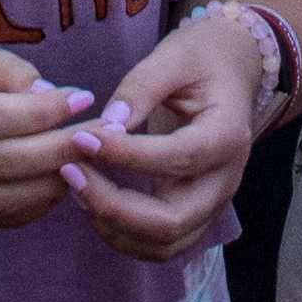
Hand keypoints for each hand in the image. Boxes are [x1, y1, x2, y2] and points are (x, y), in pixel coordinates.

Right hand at [0, 37, 95, 227]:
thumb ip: (5, 70)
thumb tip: (51, 96)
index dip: (43, 112)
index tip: (83, 97)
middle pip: (3, 161)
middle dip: (59, 150)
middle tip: (100, 136)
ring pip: (2, 198)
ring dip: (52, 184)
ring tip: (87, 162)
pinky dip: (32, 206)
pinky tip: (59, 185)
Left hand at [59, 8, 271, 259]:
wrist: (230, 71)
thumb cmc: (202, 59)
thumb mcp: (174, 56)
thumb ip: (141, 87)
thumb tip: (106, 125)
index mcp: (227, 136)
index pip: (178, 159)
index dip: (126, 155)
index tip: (82, 138)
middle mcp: (225, 181)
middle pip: (172, 221)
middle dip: (114, 206)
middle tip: (70, 172)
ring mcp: (212, 204)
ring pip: (164, 244)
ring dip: (114, 226)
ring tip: (77, 186)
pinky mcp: (194, 214)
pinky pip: (159, 245)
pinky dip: (122, 235)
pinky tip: (93, 202)